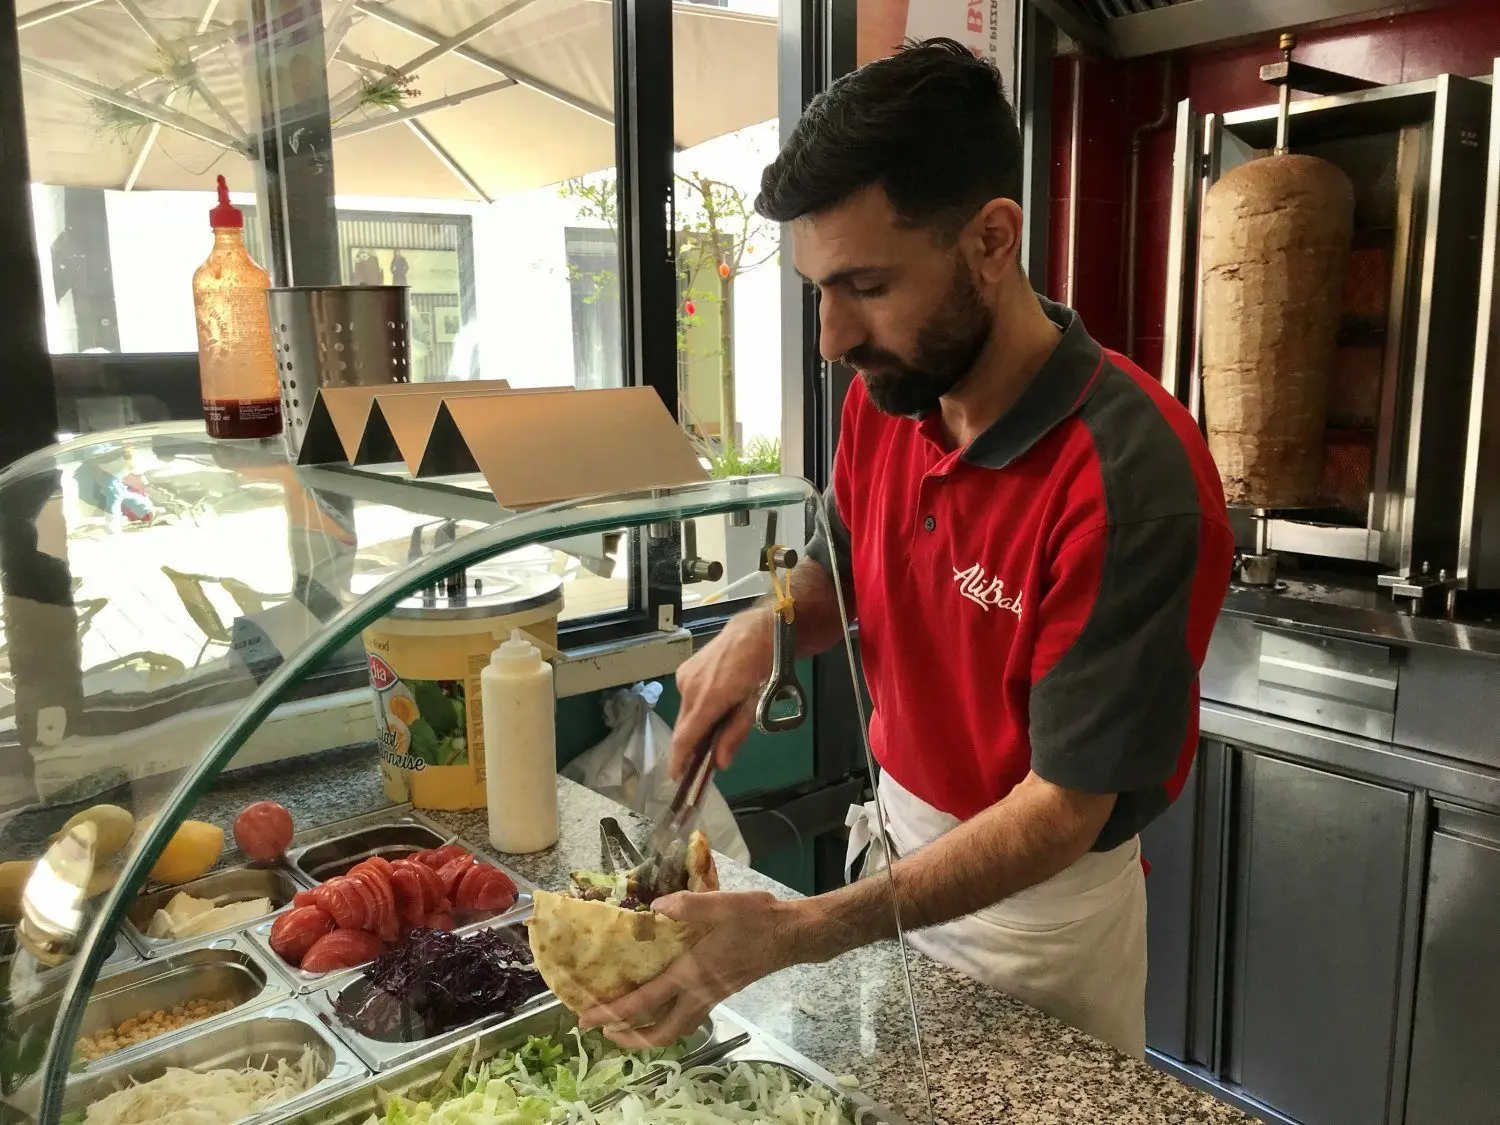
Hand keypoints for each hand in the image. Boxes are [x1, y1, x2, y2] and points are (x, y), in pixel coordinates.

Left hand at [577, 890, 796, 1049]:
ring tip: (627, 1025)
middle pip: (661, 1033)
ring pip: (676, 1030)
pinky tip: (660, 1002)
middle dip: (630, 1039)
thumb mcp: (722, 904)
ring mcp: (711, 996)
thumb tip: (655, 908)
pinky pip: (687, 1018)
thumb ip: (688, 905)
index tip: (587, 1020)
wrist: (790, 934)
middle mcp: (699, 992)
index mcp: (692, 973)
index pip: (645, 1002)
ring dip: (649, 1034)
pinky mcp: (720, 992)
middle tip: (605, 1031)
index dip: (613, 1013)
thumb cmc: (757, 919)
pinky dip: (667, 1019)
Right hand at [670, 609, 773, 778]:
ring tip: (716, 727)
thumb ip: (735, 734)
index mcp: (709, 698)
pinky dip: (697, 708)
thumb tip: (719, 763)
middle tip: (703, 760)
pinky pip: (687, 698)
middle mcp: (690, 687)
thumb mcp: (756, 705)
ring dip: (697, 725)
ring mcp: (685, 676)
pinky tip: (713, 706)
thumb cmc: (762, 668)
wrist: (757, 631)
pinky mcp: (685, 669)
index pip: (685, 737)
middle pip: (684, 727)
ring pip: (686, 712)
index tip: (675, 778)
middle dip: (691, 745)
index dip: (679, 760)